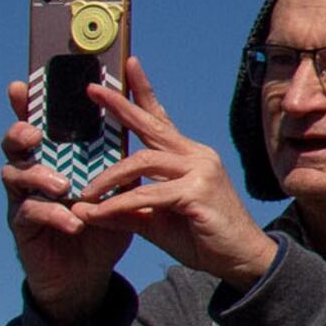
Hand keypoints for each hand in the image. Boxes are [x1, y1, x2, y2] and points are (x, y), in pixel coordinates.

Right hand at [4, 75, 131, 325]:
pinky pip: (29, 212)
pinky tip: (72, 221)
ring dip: (38, 176)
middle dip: (20, 131)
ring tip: (63, 185)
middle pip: (14, 142)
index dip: (29, 103)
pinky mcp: (23, 226)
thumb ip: (125, 159)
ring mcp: (24, 198)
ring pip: (14, 175)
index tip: (24, 83)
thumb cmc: (103, 222)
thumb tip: (146, 122)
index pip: (41, 122)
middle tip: (34, 133)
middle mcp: (33, 170)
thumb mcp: (120, 188)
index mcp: (57, 156)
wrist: (90, 272)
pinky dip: (52, 214)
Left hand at [66, 58, 282, 289]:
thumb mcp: (154, 221)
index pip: (161, 119)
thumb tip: (84, 208)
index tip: (128, 66)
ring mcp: (200, 170)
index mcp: (188, 156)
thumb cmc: (201, 237)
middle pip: (151, 125)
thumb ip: (125, 210)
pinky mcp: (198, 191)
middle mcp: (196, 155)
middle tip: (92, 88)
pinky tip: (100, 212)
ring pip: (142, 161)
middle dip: (120, 106)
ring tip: (84, 191)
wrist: (240, 260)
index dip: (143, 93)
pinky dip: (120, 204)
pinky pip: (148, 194)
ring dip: (109, 177)